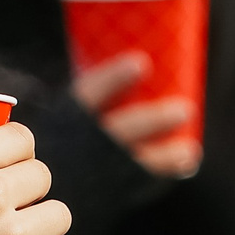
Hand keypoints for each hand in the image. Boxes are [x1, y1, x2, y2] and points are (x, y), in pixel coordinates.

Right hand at [73, 52, 200, 177]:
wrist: (45, 177)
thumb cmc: (67, 126)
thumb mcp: (70, 104)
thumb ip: (100, 87)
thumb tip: (148, 48)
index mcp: (64, 114)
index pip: (86, 94)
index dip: (111, 78)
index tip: (140, 62)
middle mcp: (76, 142)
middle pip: (116, 131)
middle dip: (150, 121)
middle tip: (184, 109)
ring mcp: (90, 168)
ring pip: (130, 162)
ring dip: (163, 156)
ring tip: (189, 150)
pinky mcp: (104, 185)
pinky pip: (135, 182)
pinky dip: (162, 171)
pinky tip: (185, 162)